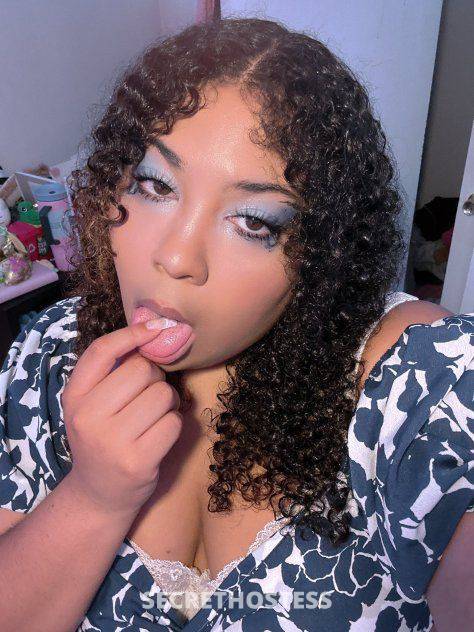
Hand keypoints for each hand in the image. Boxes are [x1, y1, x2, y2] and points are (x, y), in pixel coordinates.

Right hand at [61, 319, 182, 516]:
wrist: (99, 495)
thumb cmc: (102, 438)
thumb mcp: (91, 404)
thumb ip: (112, 372)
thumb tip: (151, 329)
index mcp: (74, 397)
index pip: (102, 351)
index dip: (132, 334)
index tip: (154, 327)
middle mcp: (88, 417)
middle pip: (142, 370)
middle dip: (155, 379)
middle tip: (149, 396)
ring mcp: (112, 442)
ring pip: (163, 395)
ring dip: (168, 403)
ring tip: (154, 418)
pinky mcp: (138, 462)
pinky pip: (174, 422)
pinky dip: (174, 425)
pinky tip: (159, 436)